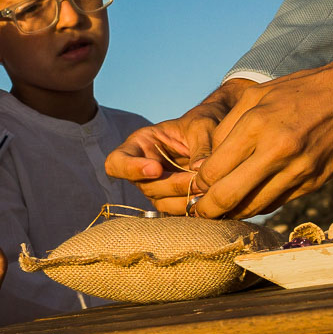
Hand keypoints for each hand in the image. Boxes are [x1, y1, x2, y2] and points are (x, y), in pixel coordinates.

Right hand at [105, 79, 253, 213]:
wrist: (215, 134)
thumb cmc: (204, 123)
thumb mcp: (203, 125)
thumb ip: (201, 145)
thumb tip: (199, 169)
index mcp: (139, 144)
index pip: (116, 162)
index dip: (130, 169)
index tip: (156, 168)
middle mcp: (142, 169)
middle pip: (145, 186)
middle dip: (171, 185)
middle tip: (198, 179)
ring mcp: (155, 186)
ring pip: (161, 202)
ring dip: (183, 199)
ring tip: (207, 188)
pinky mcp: (172, 199)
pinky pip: (177, 210)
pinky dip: (192, 206)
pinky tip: (209, 197)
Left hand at [192, 16, 332, 217]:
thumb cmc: (301, 90)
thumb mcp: (256, 95)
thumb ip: (226, 128)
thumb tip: (205, 162)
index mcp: (257, 125)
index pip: (213, 170)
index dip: (197, 185)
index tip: (191, 188)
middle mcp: (277, 151)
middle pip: (228, 196)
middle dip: (206, 210)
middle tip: (194, 212)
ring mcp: (298, 170)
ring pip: (253, 207)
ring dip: (231, 213)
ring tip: (217, 213)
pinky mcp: (315, 183)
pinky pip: (277, 204)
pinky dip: (258, 207)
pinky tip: (246, 204)